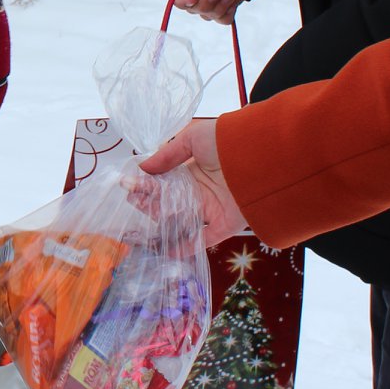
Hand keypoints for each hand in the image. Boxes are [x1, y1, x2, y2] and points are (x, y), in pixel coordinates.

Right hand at [138, 118, 247, 243]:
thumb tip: (143, 167)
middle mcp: (200, 191)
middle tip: (134, 202)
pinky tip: (168, 250)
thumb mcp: (194, 137)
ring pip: (182, 221)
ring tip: (143, 226)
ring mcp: (212, 209)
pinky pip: (204, 239)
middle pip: (169, 203)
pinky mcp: (225, 225)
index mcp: (193, 171)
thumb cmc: (227, 141)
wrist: (260, 155)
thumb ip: (168, 153)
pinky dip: (188, 247)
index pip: (163, 182)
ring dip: (162, 225)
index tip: (129, 186)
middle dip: (149, 204)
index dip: (146, 184)